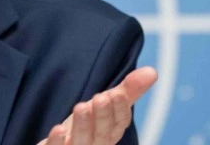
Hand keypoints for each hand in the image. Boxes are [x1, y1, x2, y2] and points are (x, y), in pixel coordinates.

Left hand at [38, 66, 156, 144]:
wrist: (60, 143)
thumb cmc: (86, 125)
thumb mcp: (105, 104)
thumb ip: (127, 90)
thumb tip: (152, 71)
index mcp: (109, 132)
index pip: (118, 123)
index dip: (119, 110)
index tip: (117, 94)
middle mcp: (95, 144)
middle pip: (102, 134)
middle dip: (103, 117)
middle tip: (101, 98)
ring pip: (82, 142)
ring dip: (82, 126)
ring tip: (81, 106)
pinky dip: (58, 142)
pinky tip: (58, 130)